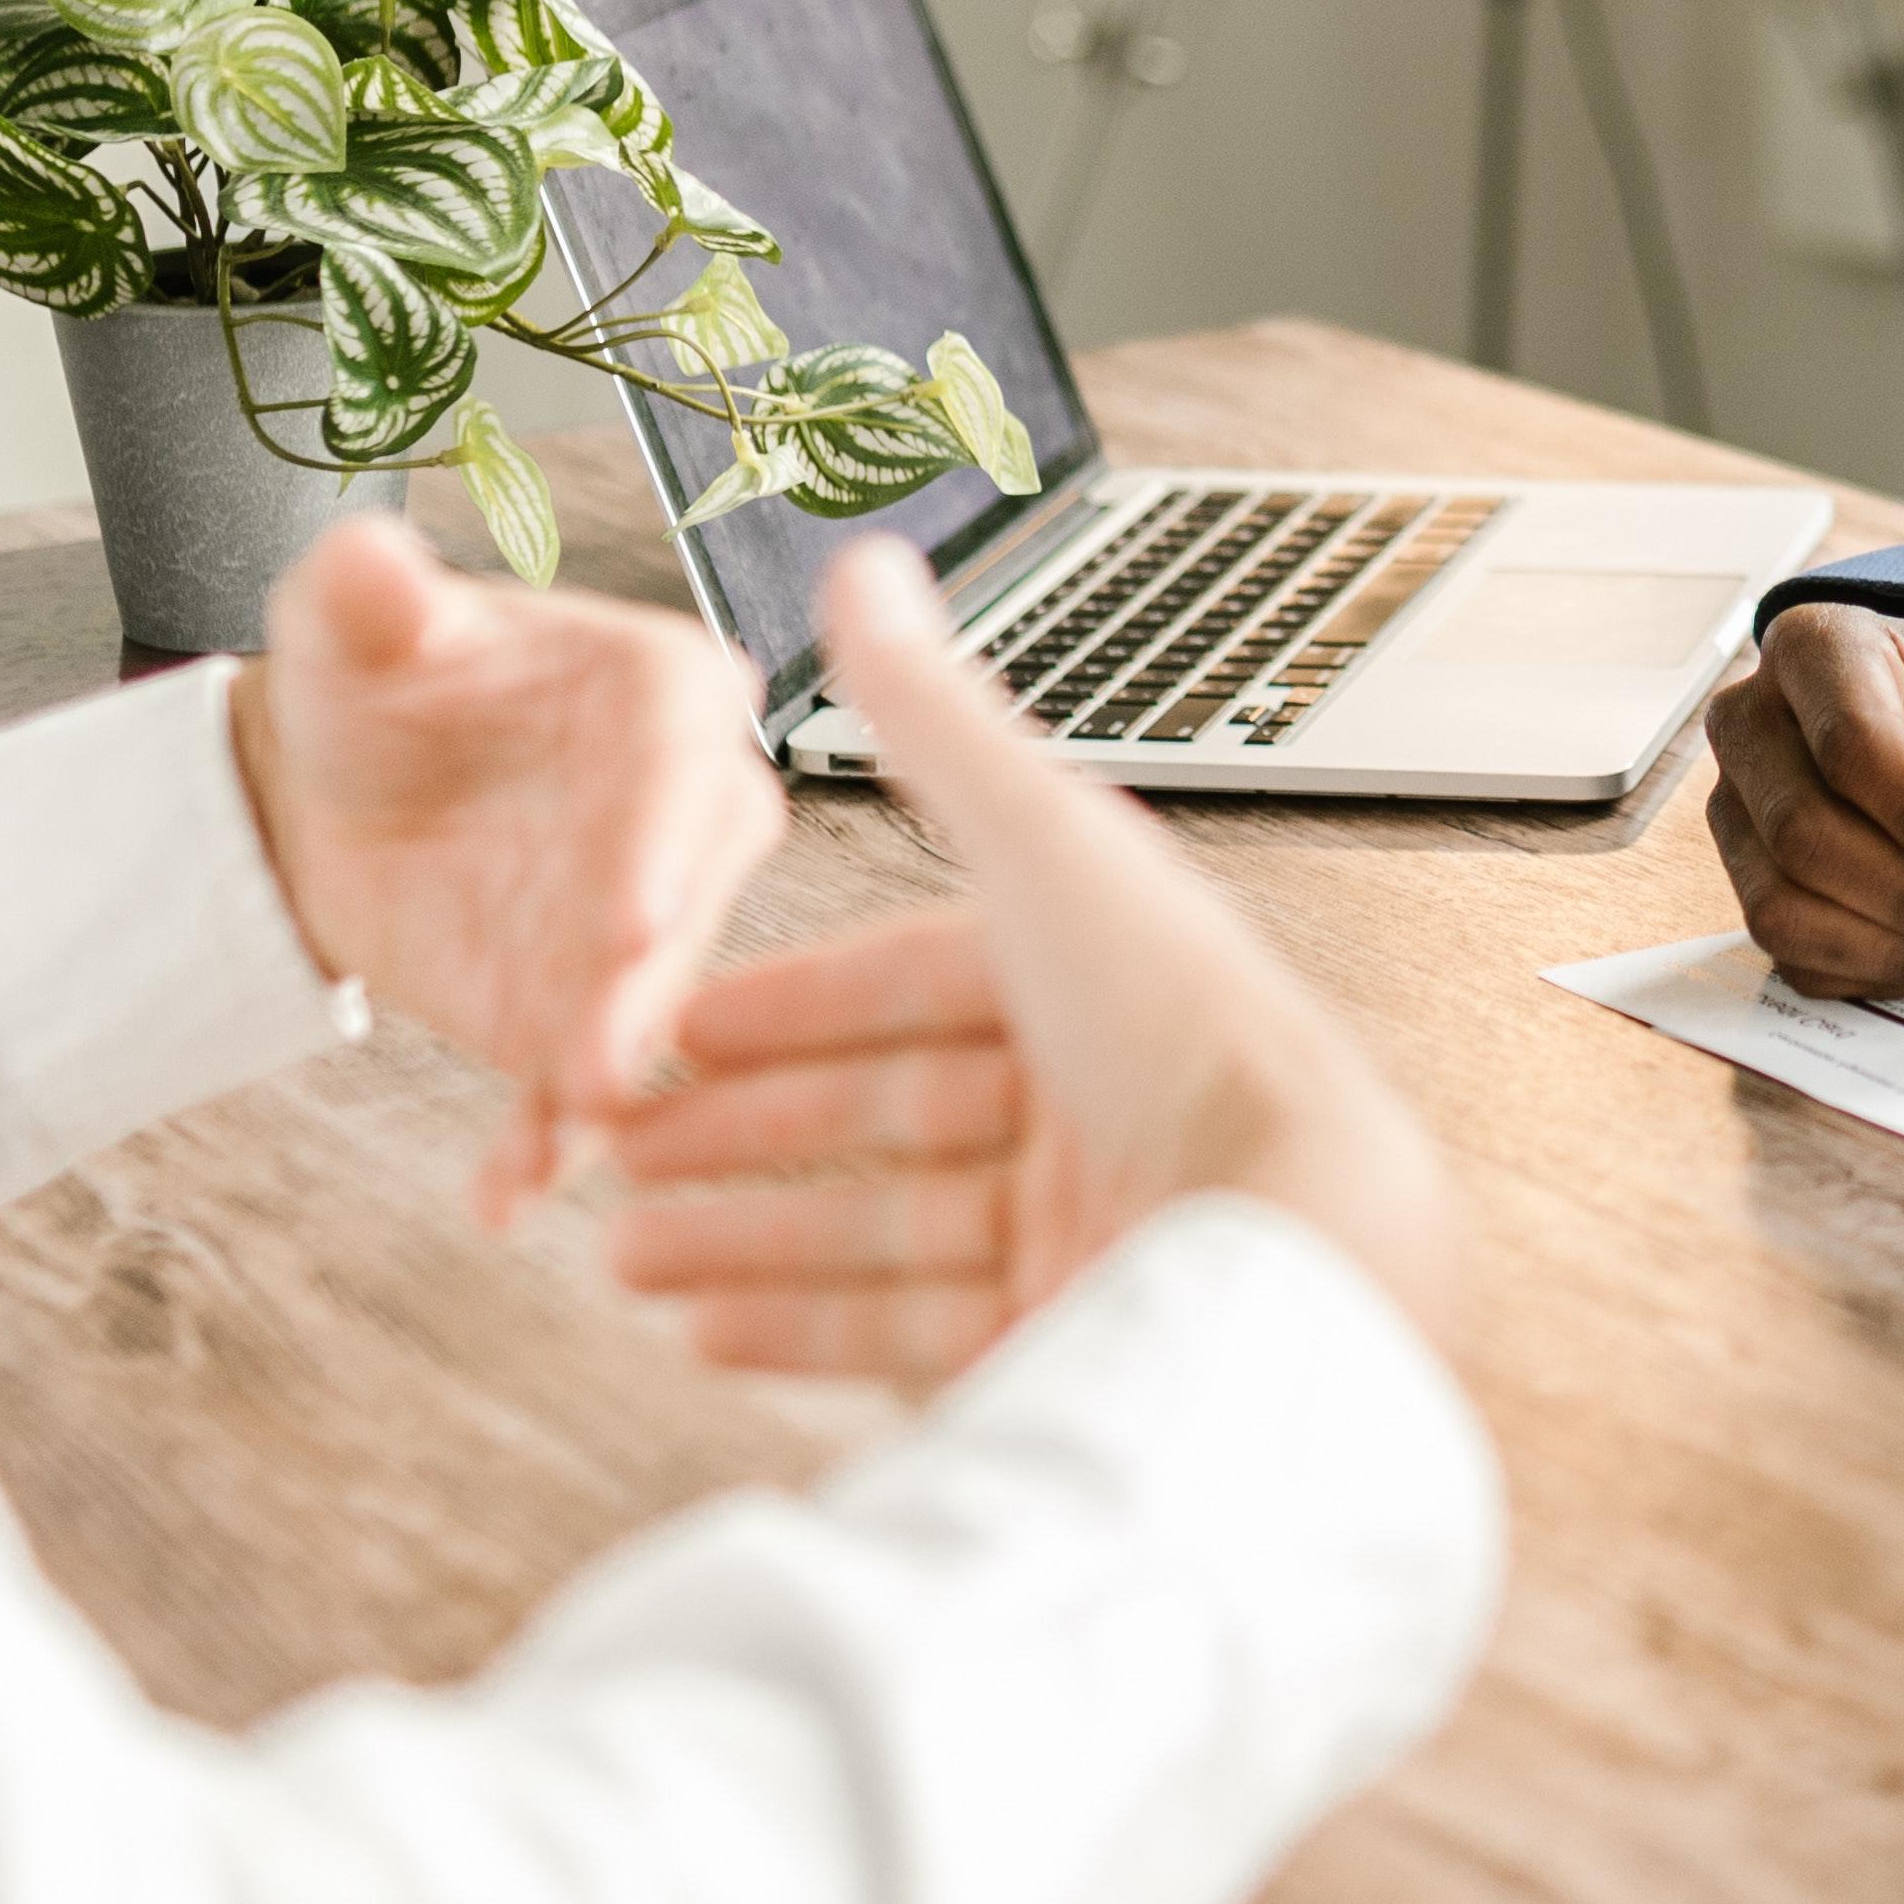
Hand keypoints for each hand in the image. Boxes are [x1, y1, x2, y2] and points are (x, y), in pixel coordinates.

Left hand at [226, 517, 778, 1224]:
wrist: (338, 790)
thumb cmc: (375, 677)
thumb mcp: (350, 621)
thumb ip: (365, 592)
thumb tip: (370, 557)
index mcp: (662, 691)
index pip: (682, 759)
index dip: (659, 842)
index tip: (632, 918)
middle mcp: (688, 810)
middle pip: (689, 898)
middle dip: (647, 984)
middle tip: (606, 1058)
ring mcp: (647, 924)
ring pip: (648, 1004)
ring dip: (610, 1074)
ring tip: (563, 1135)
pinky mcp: (588, 1013)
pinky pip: (577, 1082)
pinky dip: (545, 1139)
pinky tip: (506, 1192)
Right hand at [595, 535, 1463, 1380]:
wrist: (1287, 1240)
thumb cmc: (1180, 1030)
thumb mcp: (1038, 843)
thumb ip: (933, 719)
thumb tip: (863, 567)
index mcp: (1100, 975)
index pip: (916, 983)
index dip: (790, 1002)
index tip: (675, 1027)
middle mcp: (1098, 1098)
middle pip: (885, 1111)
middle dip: (740, 1129)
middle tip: (615, 1145)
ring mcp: (1084, 1227)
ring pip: (878, 1227)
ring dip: (741, 1236)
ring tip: (619, 1253)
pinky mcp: (1070, 1335)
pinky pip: (909, 1332)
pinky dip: (800, 1329)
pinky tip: (701, 1331)